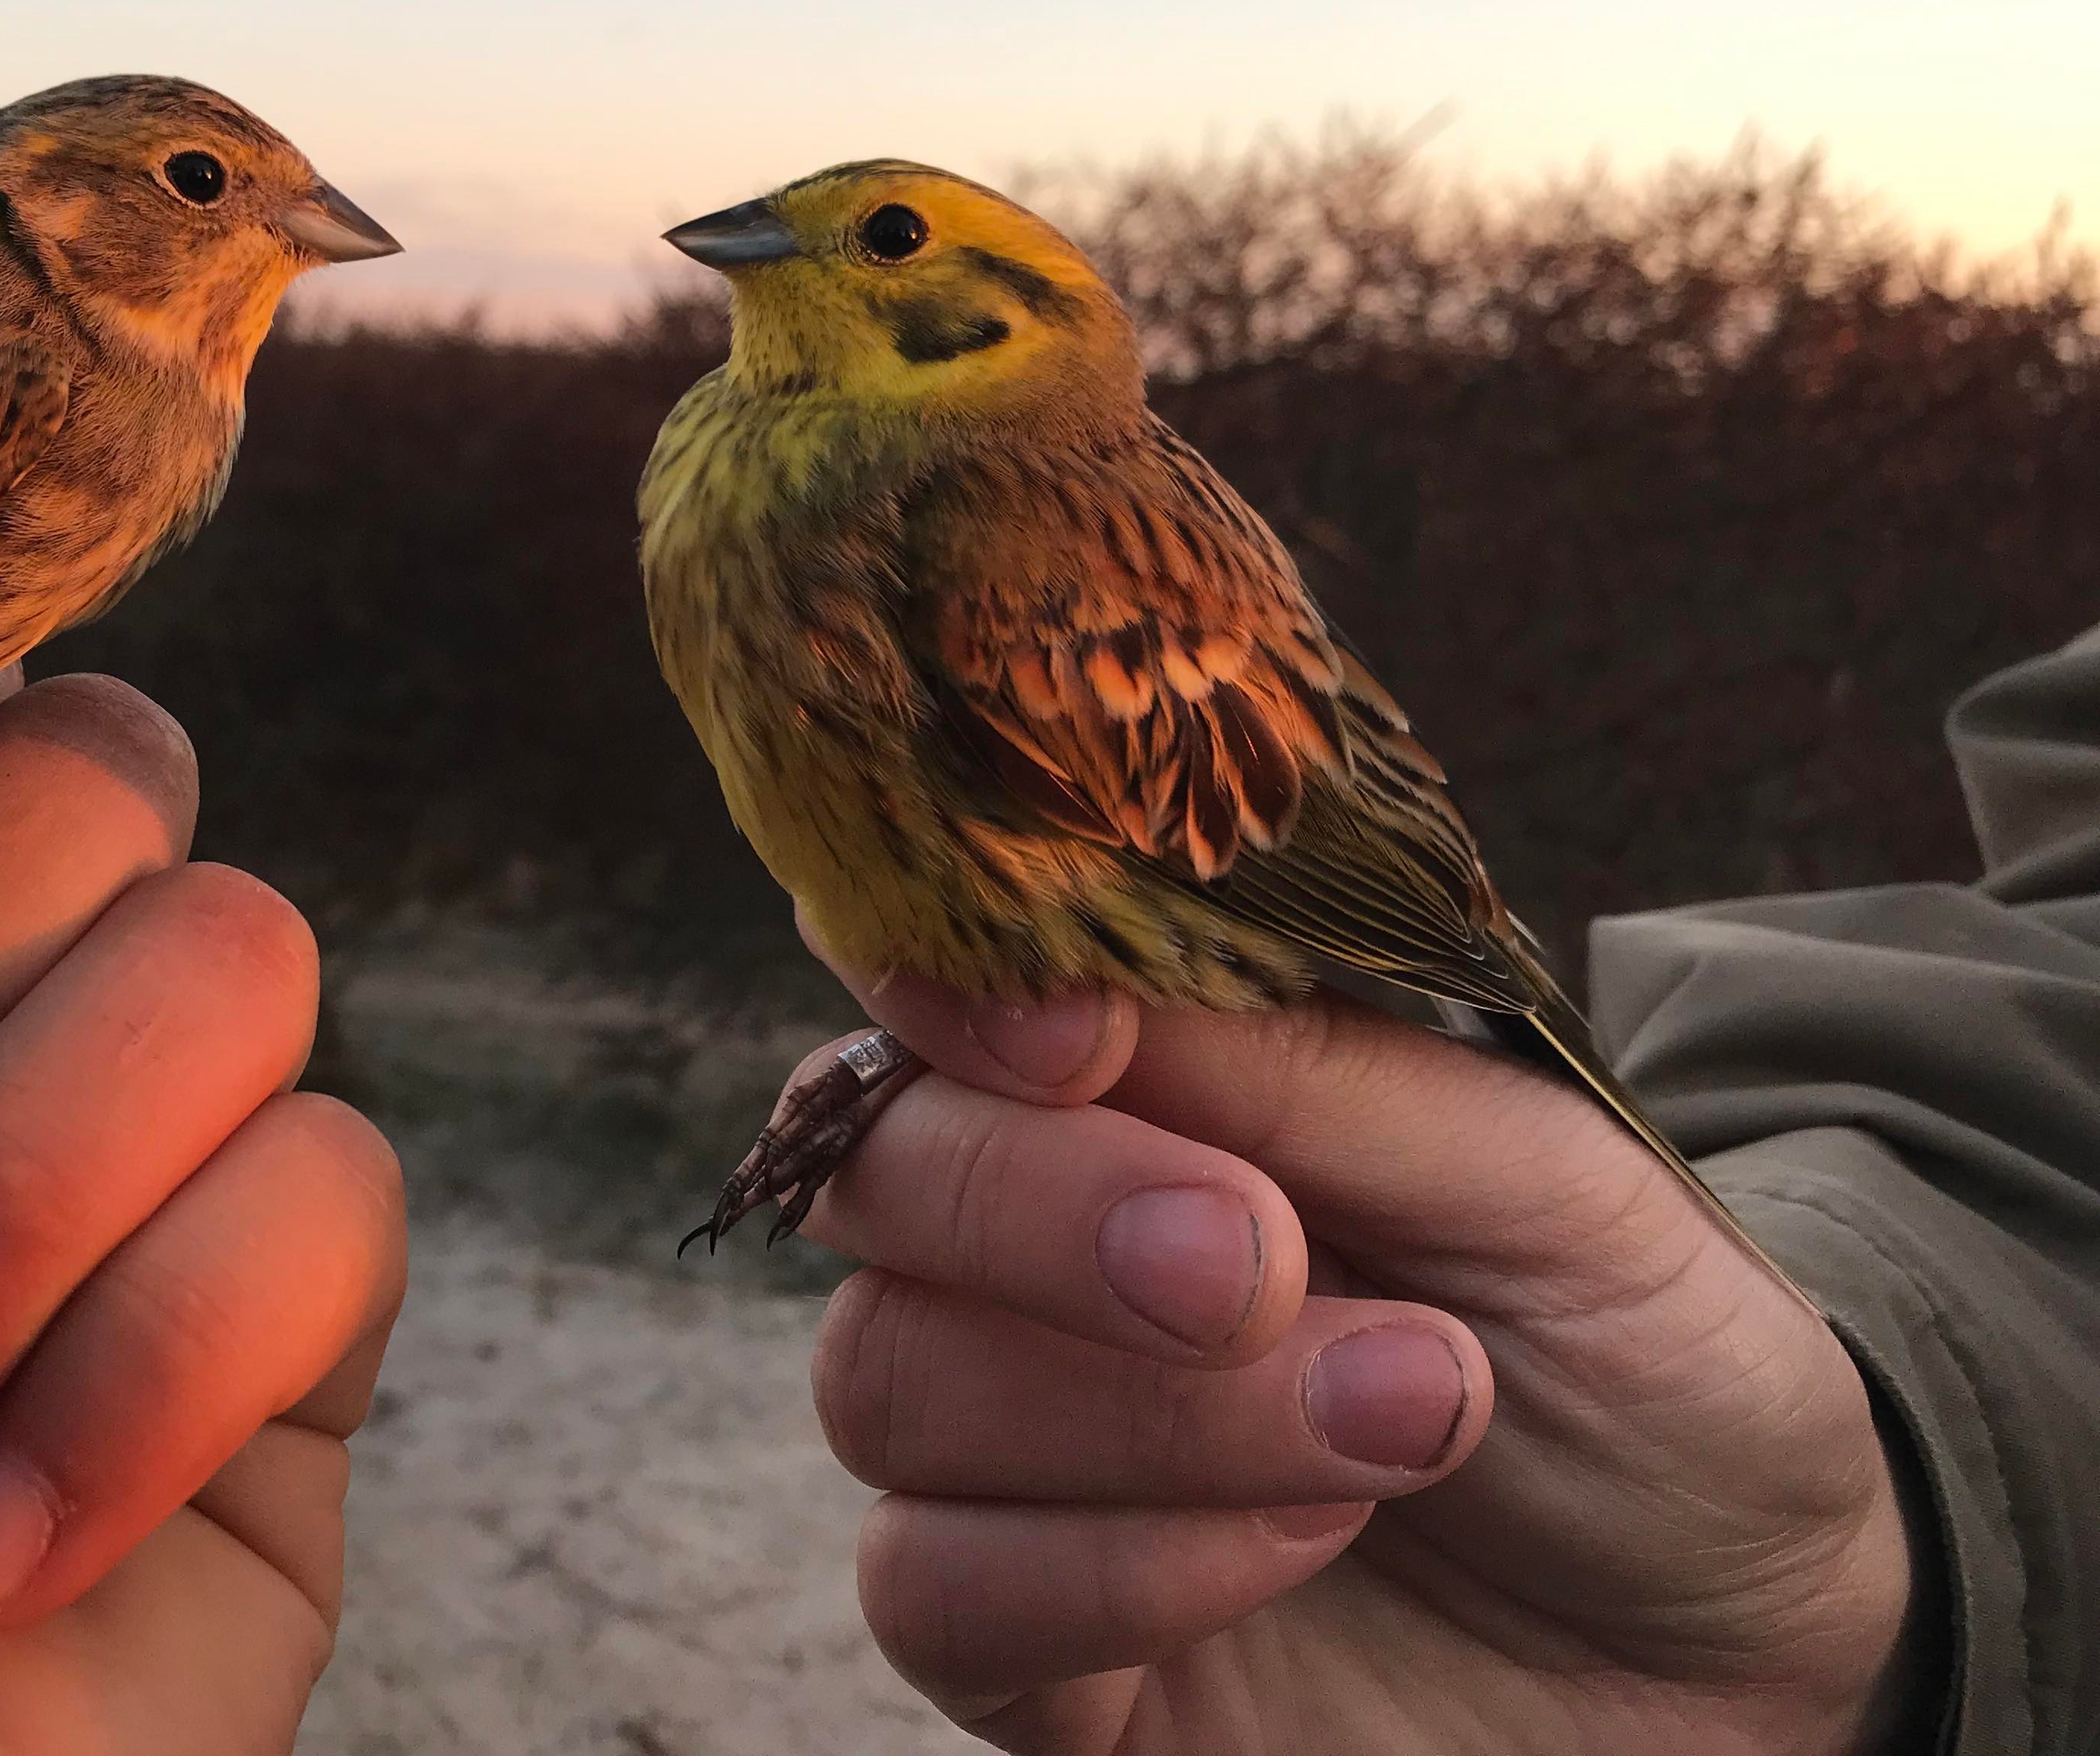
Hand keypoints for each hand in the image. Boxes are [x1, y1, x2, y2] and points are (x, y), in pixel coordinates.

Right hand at [788, 928, 1931, 1753]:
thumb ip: (1319, 1072)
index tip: (1073, 1039)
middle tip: (1254, 1266)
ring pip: (885, 1378)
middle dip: (1035, 1205)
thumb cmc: (1653, 1374)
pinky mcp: (1025, 1650)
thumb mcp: (1554, 1185)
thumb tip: (1080, 972)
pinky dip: (1107, 1565)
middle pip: (874, 1170)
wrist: (1755, 1657)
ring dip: (1140, 1408)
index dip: (954, 985)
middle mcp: (1034, 1254)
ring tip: (1396, 1426)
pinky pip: (927, 1589)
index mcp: (1148, 1087)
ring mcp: (1014, 1455)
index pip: (940, 984)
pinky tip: (1300, 1544)